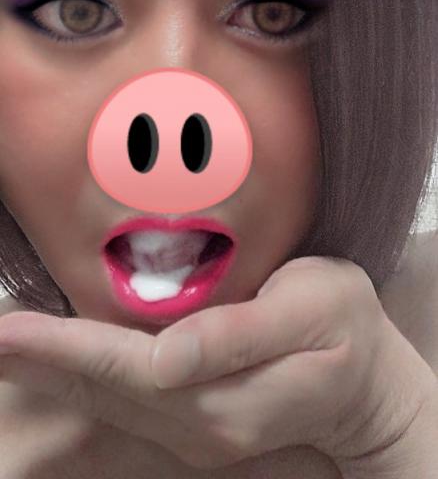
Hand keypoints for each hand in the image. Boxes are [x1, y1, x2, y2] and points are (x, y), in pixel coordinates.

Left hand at [0, 256, 435, 475]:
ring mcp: (197, 431)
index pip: (129, 368)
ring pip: (110, 404)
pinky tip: (62, 367)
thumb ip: (239, 336)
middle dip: (43, 365)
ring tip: (9, 350)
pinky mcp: (197, 422)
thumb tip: (167, 357)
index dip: (67, 348)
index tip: (8, 332)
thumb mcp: (310, 310)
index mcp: (226, 395)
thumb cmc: (345, 328)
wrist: (366, 383)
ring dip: (56, 376)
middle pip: (107, 392)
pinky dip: (86, 383)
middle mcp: (201, 425)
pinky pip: (127, 405)